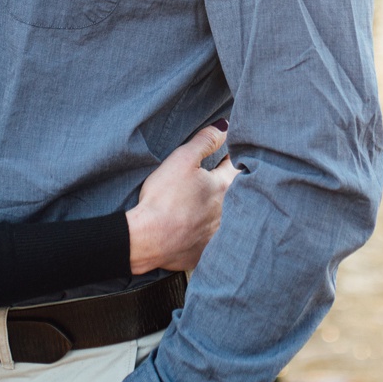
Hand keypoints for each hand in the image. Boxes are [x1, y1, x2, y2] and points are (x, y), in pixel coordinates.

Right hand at [126, 121, 236, 273]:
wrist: (147, 240)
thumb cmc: (164, 197)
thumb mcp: (183, 160)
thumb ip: (205, 141)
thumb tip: (225, 127)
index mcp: (221, 189)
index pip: (235, 168)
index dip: (231, 158)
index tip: (227, 154)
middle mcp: (224, 214)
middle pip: (229, 196)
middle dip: (222, 187)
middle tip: (212, 180)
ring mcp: (213, 236)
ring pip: (217, 220)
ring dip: (210, 212)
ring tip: (197, 206)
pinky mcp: (199, 254)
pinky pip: (202, 242)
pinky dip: (197, 235)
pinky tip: (188, 231)